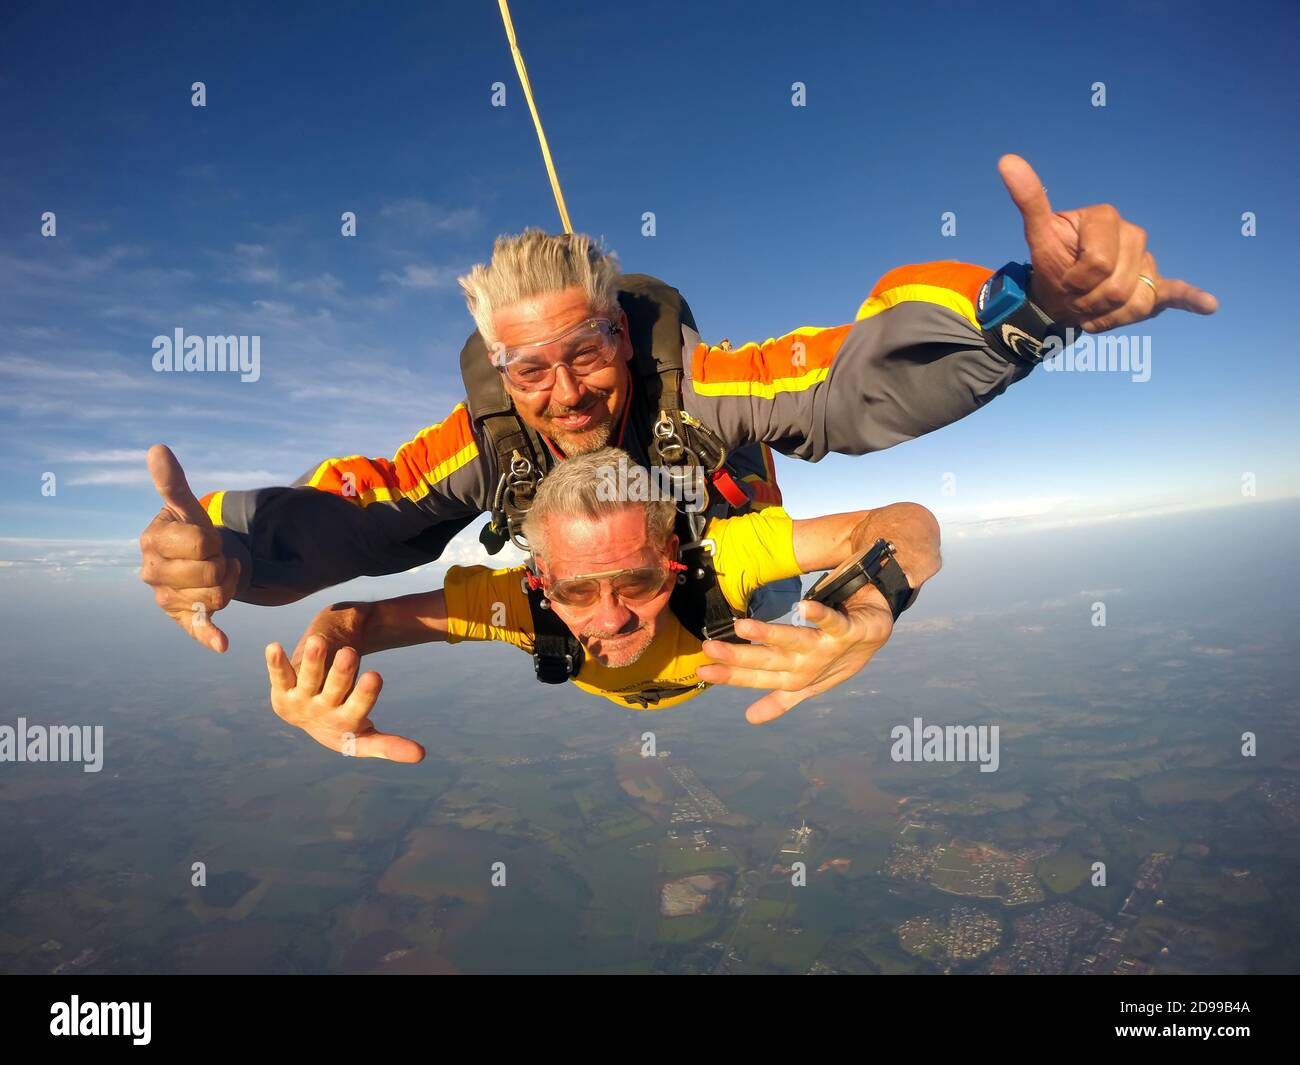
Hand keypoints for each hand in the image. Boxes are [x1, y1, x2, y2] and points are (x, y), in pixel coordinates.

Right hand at [138, 444, 240, 651]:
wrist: (202, 560)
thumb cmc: (193, 531)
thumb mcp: (187, 508)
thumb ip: (173, 483)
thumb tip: (157, 449)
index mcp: (152, 542)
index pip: (202, 543)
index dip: (215, 539)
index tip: (209, 537)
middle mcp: (152, 573)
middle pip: (211, 572)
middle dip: (223, 561)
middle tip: (217, 556)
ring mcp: (166, 599)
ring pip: (218, 596)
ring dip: (230, 583)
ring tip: (221, 573)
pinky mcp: (183, 619)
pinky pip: (198, 629)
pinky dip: (210, 636)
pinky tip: (222, 642)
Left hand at [265, 634, 424, 762]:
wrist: (305, 715)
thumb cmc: (343, 720)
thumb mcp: (365, 735)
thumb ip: (390, 746)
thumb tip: (421, 756)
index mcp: (345, 725)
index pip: (358, 710)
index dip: (365, 694)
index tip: (376, 675)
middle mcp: (321, 713)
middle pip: (334, 690)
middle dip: (341, 673)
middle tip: (349, 654)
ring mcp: (300, 700)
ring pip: (308, 677)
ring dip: (312, 661)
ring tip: (319, 642)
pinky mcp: (282, 689)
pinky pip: (279, 675)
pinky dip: (275, 662)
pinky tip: (273, 648)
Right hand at [697, 598, 892, 724]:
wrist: (878, 632)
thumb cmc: (839, 657)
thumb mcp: (807, 682)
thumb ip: (779, 698)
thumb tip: (749, 719)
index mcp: (795, 676)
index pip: (757, 677)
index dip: (730, 675)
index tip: (700, 669)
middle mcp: (809, 664)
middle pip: (770, 660)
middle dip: (739, 656)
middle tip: (708, 647)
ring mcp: (828, 647)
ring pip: (795, 641)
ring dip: (771, 635)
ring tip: (742, 626)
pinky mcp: (848, 629)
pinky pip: (833, 621)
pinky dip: (820, 615)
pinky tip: (803, 606)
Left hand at [998, 154, 1217, 331]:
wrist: (1060, 294)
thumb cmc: (1053, 262)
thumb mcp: (1038, 233)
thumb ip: (1029, 199)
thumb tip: (1007, 161)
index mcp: (1106, 218)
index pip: (1098, 264)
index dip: (1076, 281)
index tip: (1063, 279)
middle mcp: (1133, 234)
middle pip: (1116, 286)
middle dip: (1089, 301)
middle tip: (1075, 296)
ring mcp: (1146, 260)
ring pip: (1134, 301)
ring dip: (1106, 314)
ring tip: (1091, 305)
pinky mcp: (1156, 284)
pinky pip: (1175, 291)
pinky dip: (1192, 299)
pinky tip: (1209, 304)